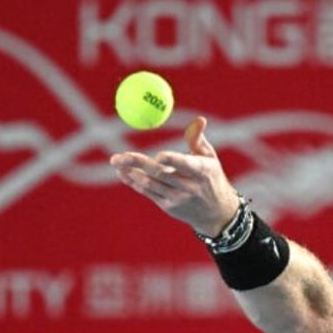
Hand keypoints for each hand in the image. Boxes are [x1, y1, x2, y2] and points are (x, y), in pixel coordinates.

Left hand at [109, 116, 241, 235]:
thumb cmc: (211, 178)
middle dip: (138, 164)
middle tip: (119, 156)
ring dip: (131, 173)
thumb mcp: (210, 158)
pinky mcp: (168, 206)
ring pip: (151, 185)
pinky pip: (148, 193)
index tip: (159, 155)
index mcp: (202, 172)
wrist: (216, 213)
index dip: (174, 161)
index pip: (187, 165)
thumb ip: (198, 139)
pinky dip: (134, 183)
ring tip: (116, 162)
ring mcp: (177, 198)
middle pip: (161, 174)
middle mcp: (189, 187)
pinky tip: (123, 173)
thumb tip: (199, 119)